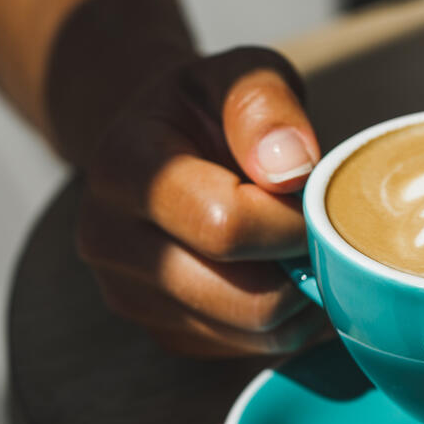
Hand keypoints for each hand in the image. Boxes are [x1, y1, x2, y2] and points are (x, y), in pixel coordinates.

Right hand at [74, 46, 332, 356]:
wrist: (158, 143)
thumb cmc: (209, 107)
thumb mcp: (240, 73)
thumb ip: (264, 104)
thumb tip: (290, 168)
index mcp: (123, 166)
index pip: (225, 224)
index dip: (290, 220)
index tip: (310, 196)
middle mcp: (107, 239)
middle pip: (244, 296)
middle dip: (301, 266)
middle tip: (316, 229)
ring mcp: (126, 294)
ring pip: (251, 333)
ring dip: (299, 300)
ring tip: (300, 248)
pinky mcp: (158, 332)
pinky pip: (245, 350)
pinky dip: (281, 322)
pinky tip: (277, 271)